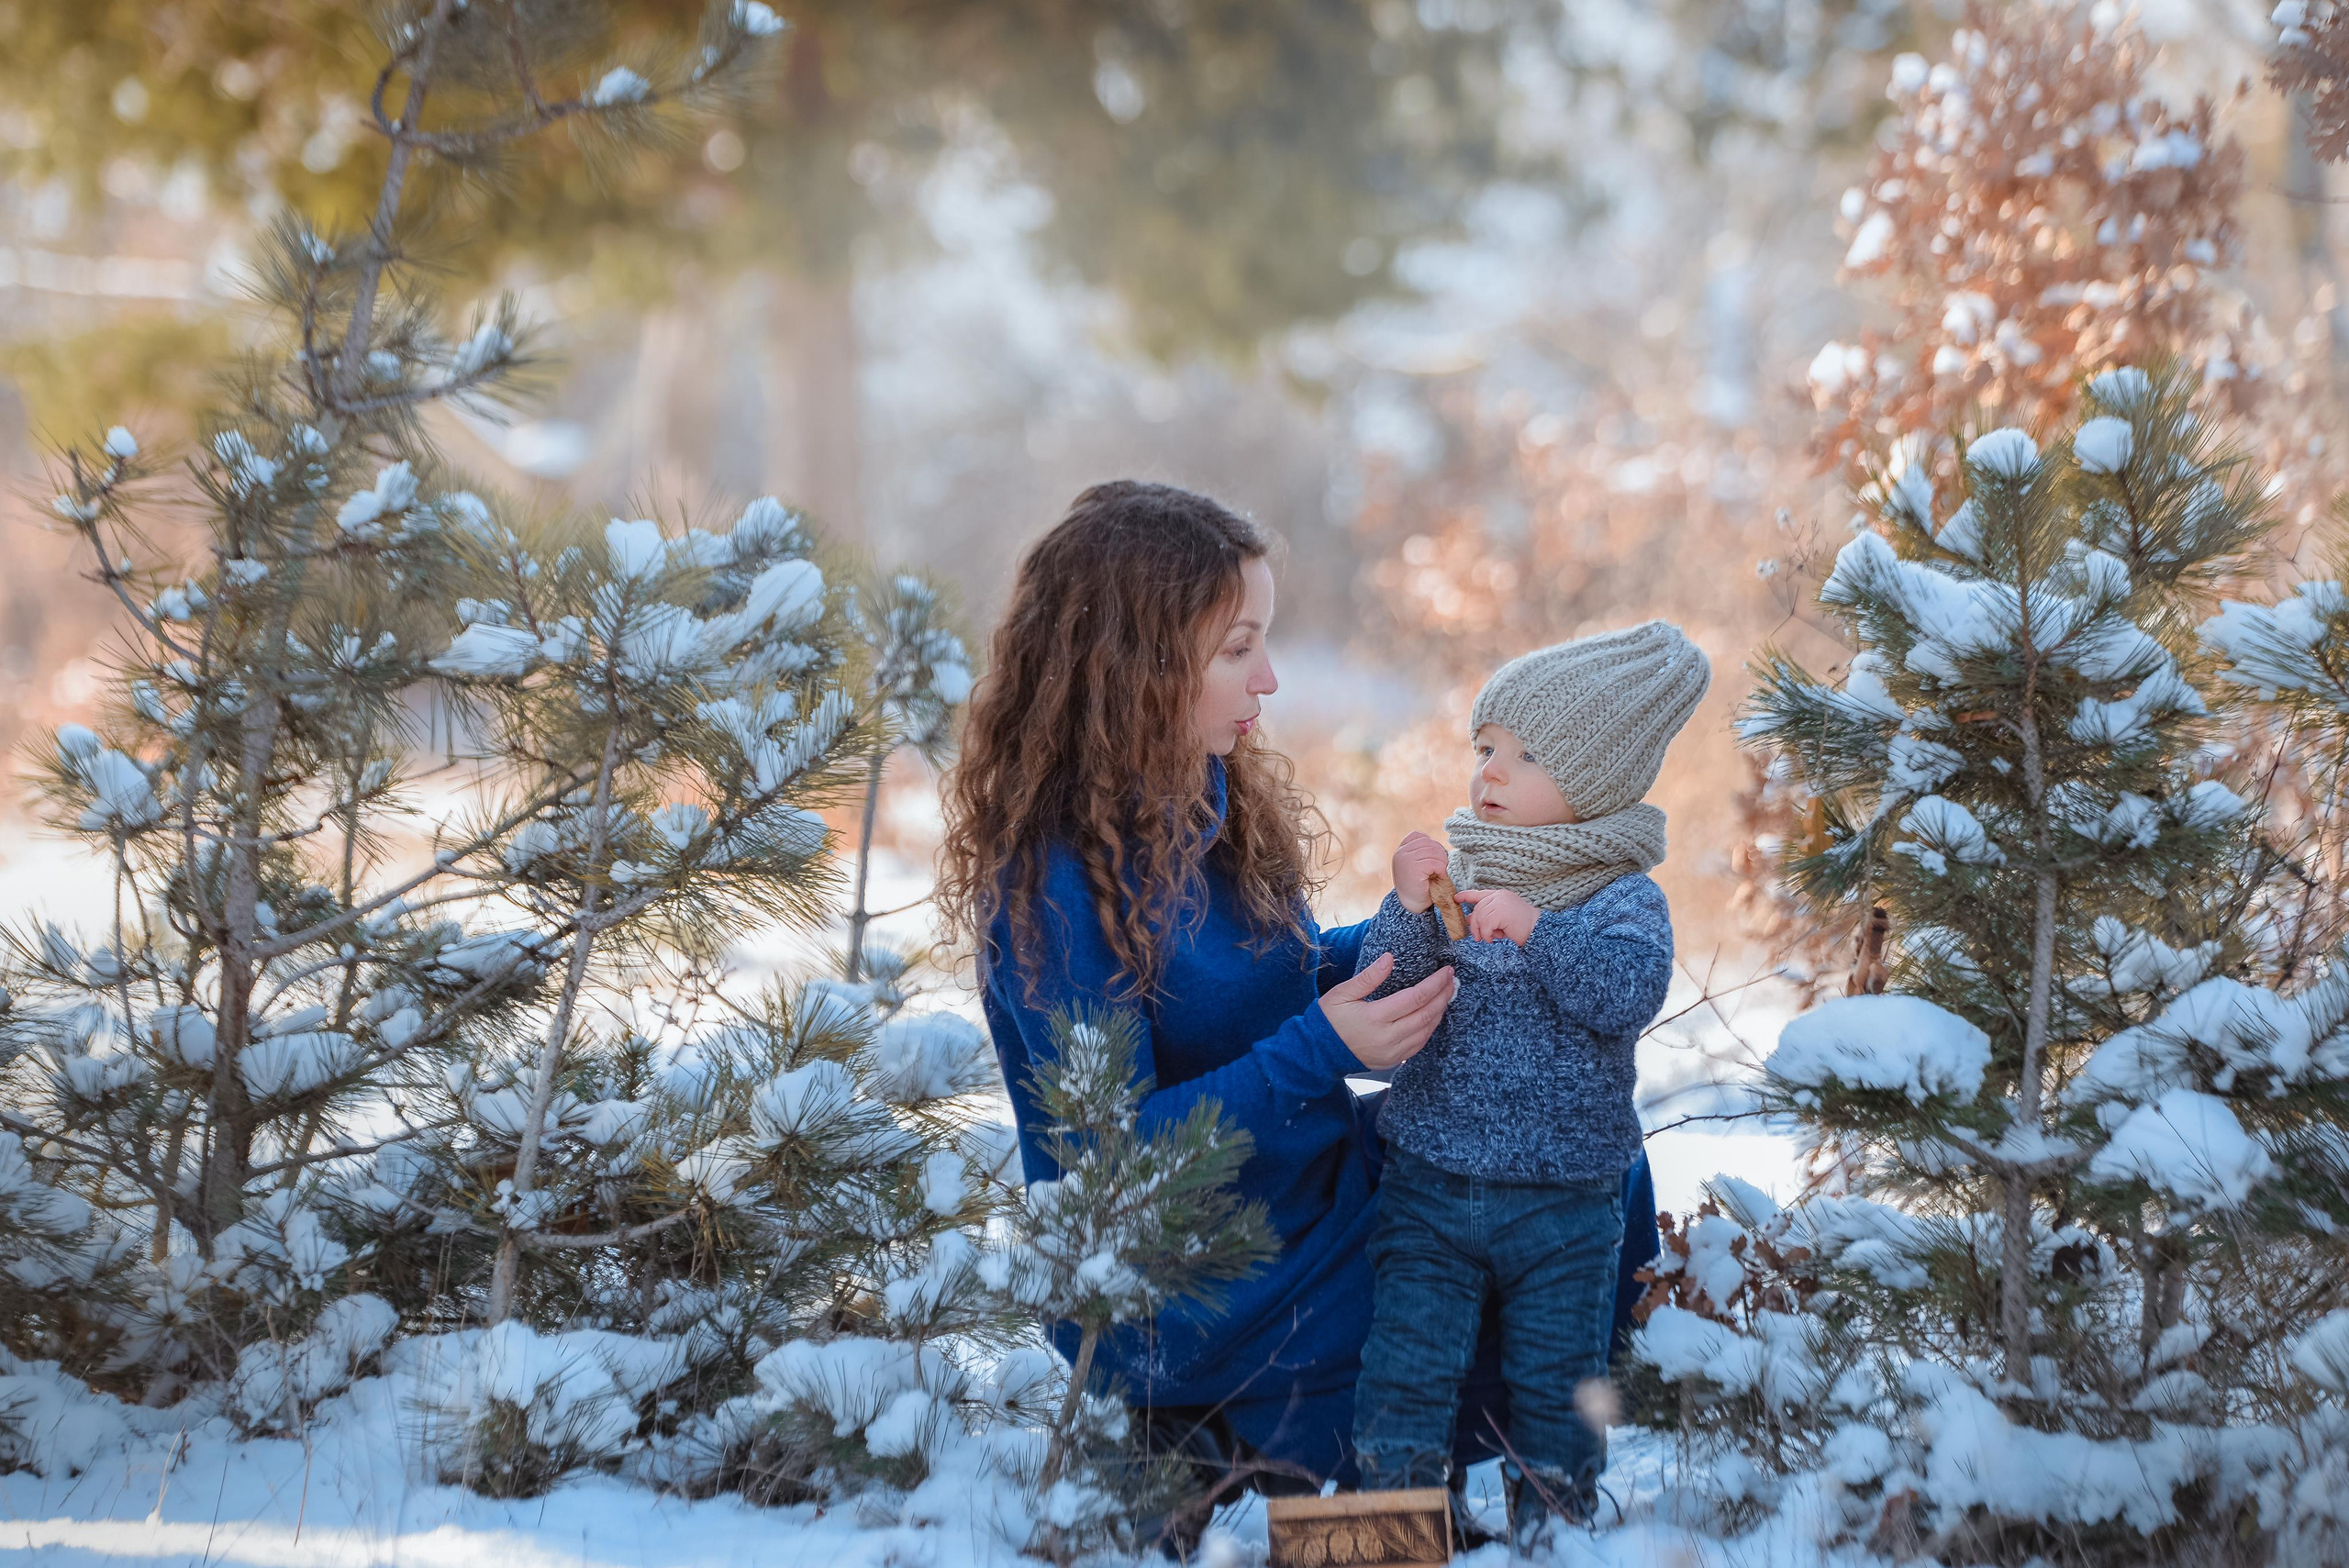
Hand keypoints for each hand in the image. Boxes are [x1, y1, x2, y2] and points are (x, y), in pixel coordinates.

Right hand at [1319, 951, 1455, 1070]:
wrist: (1318, 1053)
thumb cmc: (1329, 1019)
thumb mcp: (1343, 993)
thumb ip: (1369, 977)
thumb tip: (1390, 958)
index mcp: (1375, 1017)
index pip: (1416, 998)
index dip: (1435, 983)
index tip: (1446, 971)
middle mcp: (1388, 1037)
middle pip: (1427, 1014)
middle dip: (1444, 995)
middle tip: (1453, 980)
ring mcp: (1392, 1052)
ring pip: (1427, 1031)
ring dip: (1440, 1012)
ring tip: (1447, 994)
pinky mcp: (1393, 1061)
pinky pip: (1419, 1044)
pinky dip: (1430, 1028)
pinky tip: (1434, 1015)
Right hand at [1392, 832, 1449, 912]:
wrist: (1411, 906)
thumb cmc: (1417, 886)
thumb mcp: (1416, 864)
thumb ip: (1421, 852)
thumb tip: (1439, 846)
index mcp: (1401, 850)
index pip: (1419, 836)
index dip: (1431, 844)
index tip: (1434, 859)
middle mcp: (1401, 853)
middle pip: (1428, 842)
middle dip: (1440, 853)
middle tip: (1442, 867)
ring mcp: (1406, 860)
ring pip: (1433, 851)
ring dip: (1442, 862)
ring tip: (1441, 872)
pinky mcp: (1413, 869)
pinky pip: (1435, 862)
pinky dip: (1442, 869)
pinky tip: (1440, 877)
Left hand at [1459, 888, 1539, 945]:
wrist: (1537, 931)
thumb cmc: (1521, 927)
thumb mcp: (1500, 921)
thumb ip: (1486, 917)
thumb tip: (1468, 919)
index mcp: (1500, 895)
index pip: (1479, 894)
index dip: (1466, 896)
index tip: (1456, 898)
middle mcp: (1499, 896)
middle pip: (1477, 909)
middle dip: (1475, 925)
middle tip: (1477, 937)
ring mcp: (1501, 902)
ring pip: (1479, 917)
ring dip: (1481, 931)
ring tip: (1488, 938)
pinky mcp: (1502, 911)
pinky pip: (1485, 924)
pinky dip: (1486, 934)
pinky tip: (1492, 938)